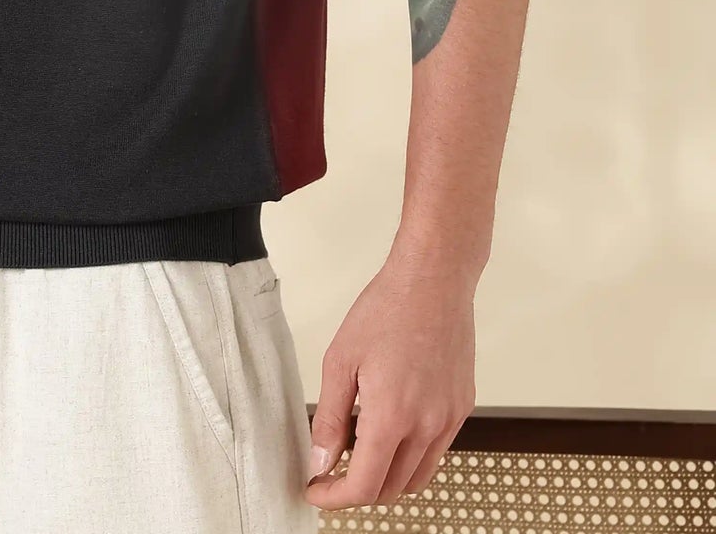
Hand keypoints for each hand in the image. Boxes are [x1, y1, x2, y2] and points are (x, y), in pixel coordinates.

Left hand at [304, 246, 475, 509]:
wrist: (433, 280)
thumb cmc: (386, 309)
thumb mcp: (341, 360)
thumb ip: (331, 418)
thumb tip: (321, 461)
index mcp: (392, 417)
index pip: (365, 486)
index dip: (336, 498)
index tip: (316, 490)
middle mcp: (427, 426)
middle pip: (392, 489)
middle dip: (358, 490)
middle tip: (332, 472)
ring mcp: (449, 419)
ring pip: (417, 476)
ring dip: (387, 478)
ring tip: (360, 452)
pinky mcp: (462, 407)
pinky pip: (436, 451)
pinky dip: (412, 457)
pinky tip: (391, 430)